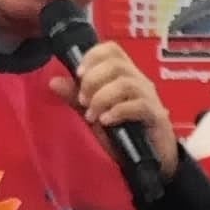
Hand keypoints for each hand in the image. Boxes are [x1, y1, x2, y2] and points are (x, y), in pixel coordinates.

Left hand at [63, 35, 178, 173]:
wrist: (150, 160)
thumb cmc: (123, 133)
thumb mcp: (93, 114)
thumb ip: (75, 98)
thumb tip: (53, 81)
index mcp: (124, 75)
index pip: (112, 49)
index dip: (92, 56)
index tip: (78, 75)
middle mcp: (138, 80)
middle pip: (116, 63)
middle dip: (92, 80)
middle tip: (83, 101)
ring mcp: (149, 97)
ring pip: (125, 83)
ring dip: (102, 97)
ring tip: (92, 116)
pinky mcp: (156, 115)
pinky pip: (138, 104)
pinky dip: (117, 111)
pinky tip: (106, 122)